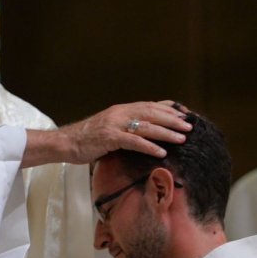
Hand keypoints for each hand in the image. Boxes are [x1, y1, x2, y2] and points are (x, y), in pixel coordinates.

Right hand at [22, 101, 191, 167]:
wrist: (66, 142)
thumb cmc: (88, 139)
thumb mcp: (111, 129)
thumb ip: (128, 128)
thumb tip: (147, 133)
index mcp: (122, 109)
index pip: (151, 106)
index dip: (170, 110)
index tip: (186, 115)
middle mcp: (120, 113)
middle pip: (153, 113)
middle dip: (174, 120)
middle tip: (190, 126)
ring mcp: (114, 124)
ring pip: (146, 126)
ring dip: (166, 133)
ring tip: (182, 138)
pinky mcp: (109, 137)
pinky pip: (133, 141)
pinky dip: (149, 146)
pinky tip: (161, 152)